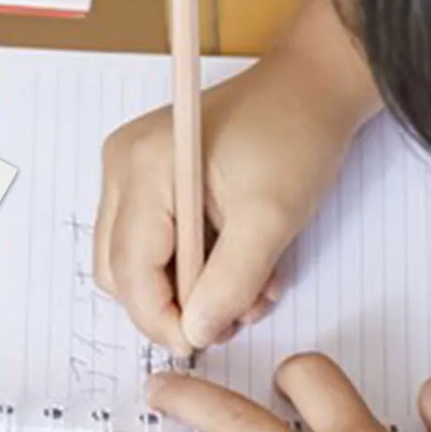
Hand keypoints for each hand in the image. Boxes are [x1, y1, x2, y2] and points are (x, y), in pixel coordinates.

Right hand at [94, 0, 378, 354]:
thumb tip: (195, 333)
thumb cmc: (295, 135)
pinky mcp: (146, 179)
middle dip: (172, 305)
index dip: (162, 319)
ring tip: (245, 289)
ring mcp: (128, 171)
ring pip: (133, 263)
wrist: (311, 88)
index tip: (202, 343)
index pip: (131, 270)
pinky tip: (236, 266)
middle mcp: (121, 167)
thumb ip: (230, 283)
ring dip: (185, 291)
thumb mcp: (272, 218)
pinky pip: (151, 244)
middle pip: (120, 271)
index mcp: (144, 167)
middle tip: (229, 317)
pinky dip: (189, 268)